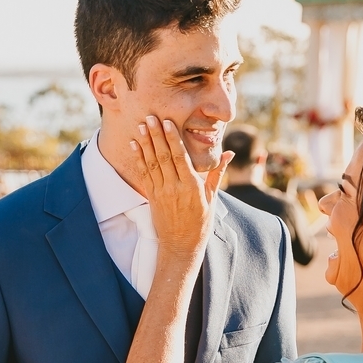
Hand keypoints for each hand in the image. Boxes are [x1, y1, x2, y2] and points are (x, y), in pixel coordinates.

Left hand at [131, 115, 231, 262]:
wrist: (181, 246)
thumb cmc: (200, 223)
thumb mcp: (212, 198)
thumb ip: (217, 173)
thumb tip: (229, 152)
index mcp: (191, 186)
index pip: (180, 157)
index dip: (172, 138)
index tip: (167, 122)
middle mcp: (174, 187)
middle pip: (164, 156)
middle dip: (156, 135)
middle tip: (150, 116)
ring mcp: (161, 192)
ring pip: (152, 163)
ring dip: (145, 143)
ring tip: (140, 125)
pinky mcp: (151, 196)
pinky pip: (144, 174)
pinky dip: (138, 158)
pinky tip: (134, 145)